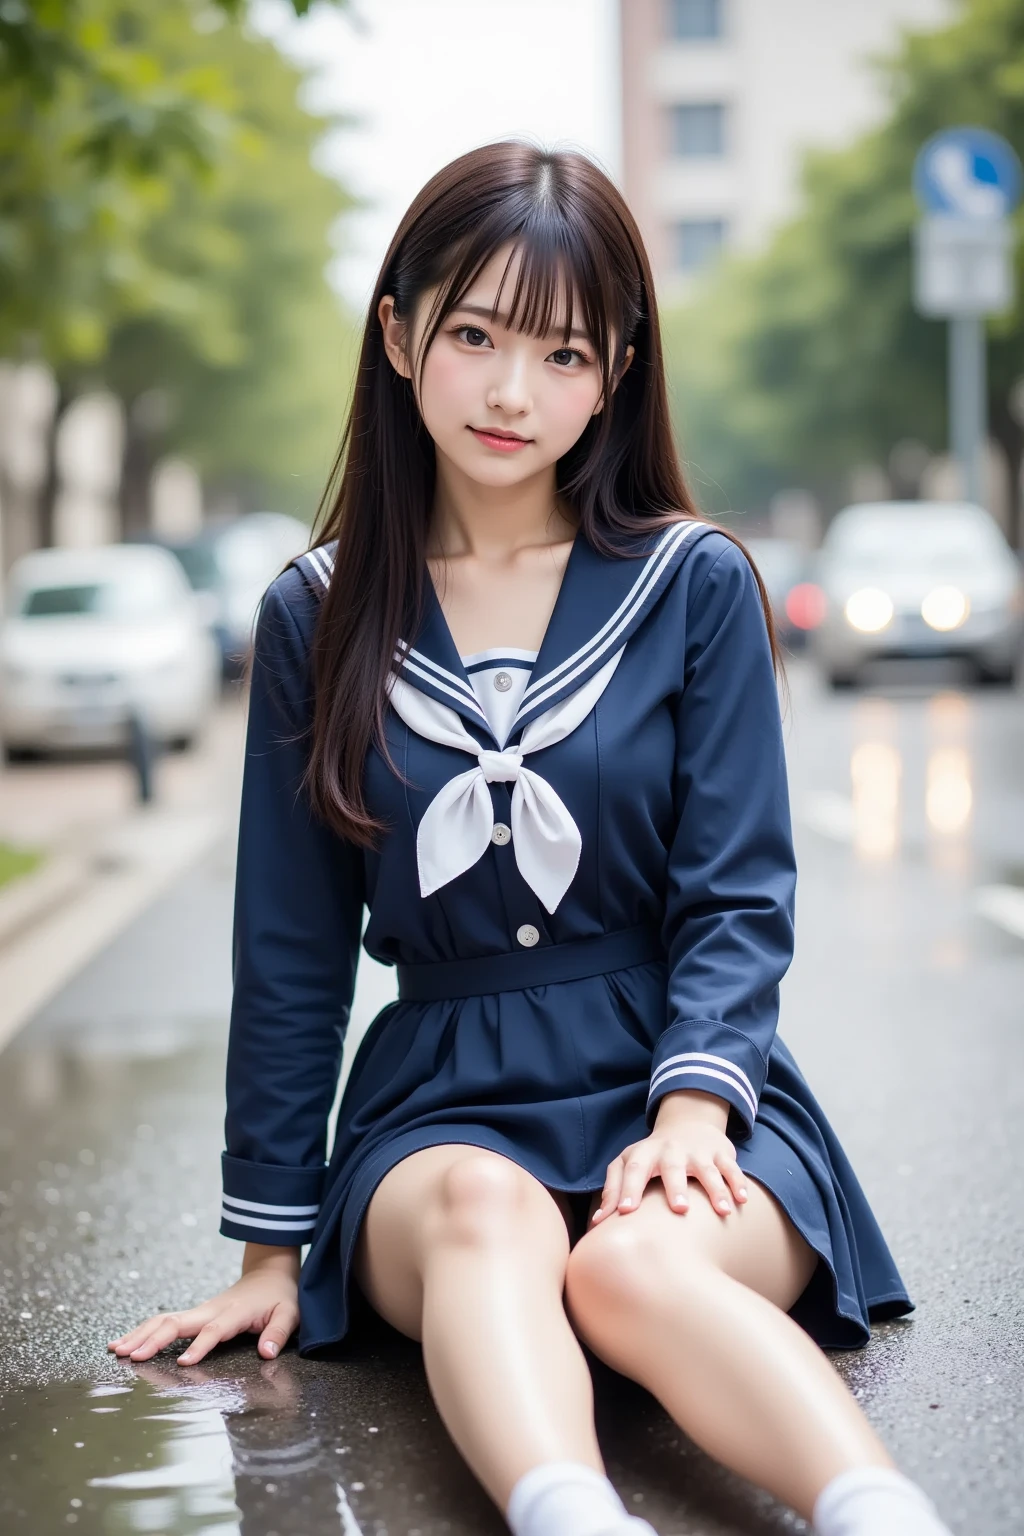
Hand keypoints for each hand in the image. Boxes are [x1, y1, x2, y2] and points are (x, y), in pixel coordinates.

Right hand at [108, 1246, 299, 1365]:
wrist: (269, 1273)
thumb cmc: (280, 1296)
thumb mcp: (290, 1313)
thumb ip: (278, 1332)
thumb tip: (267, 1354)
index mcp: (235, 1312)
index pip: (214, 1330)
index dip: (200, 1345)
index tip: (183, 1363)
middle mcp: (212, 1309)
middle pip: (177, 1322)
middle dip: (153, 1339)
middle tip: (131, 1357)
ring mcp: (201, 1310)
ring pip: (165, 1320)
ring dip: (141, 1334)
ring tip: (116, 1350)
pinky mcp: (195, 1315)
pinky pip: (165, 1322)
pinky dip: (143, 1331)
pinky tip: (125, 1343)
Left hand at [592, 1095, 747, 1221]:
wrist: (687, 1125)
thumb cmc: (650, 1157)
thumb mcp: (627, 1164)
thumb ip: (612, 1190)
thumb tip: (598, 1222)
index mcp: (644, 1154)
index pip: (632, 1169)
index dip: (626, 1189)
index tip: (625, 1212)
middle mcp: (670, 1151)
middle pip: (672, 1167)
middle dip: (675, 1187)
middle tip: (679, 1209)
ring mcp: (698, 1151)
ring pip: (707, 1169)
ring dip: (715, 1188)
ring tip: (723, 1210)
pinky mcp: (720, 1154)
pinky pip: (731, 1167)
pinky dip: (738, 1182)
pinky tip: (743, 1200)